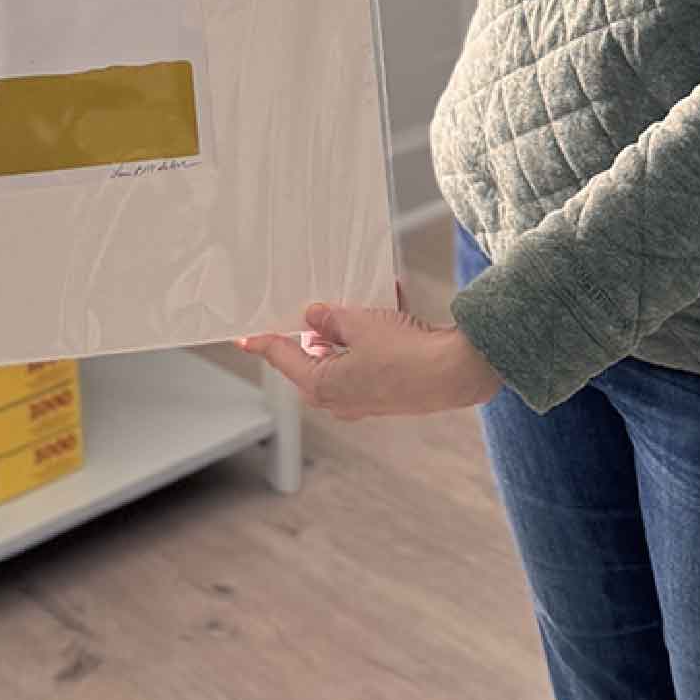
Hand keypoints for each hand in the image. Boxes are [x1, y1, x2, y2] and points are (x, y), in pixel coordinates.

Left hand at [236, 281, 504, 420]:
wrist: (454, 374)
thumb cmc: (404, 355)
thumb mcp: (358, 324)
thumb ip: (330, 320)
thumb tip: (313, 317)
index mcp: (322, 386)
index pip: (282, 359)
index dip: (263, 343)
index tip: (244, 338)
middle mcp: (339, 399)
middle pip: (311, 361)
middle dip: (312, 332)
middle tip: (310, 308)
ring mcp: (364, 398)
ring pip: (342, 358)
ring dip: (347, 330)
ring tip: (356, 301)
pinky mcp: (388, 390)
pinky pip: (369, 358)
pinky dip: (373, 334)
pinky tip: (388, 303)